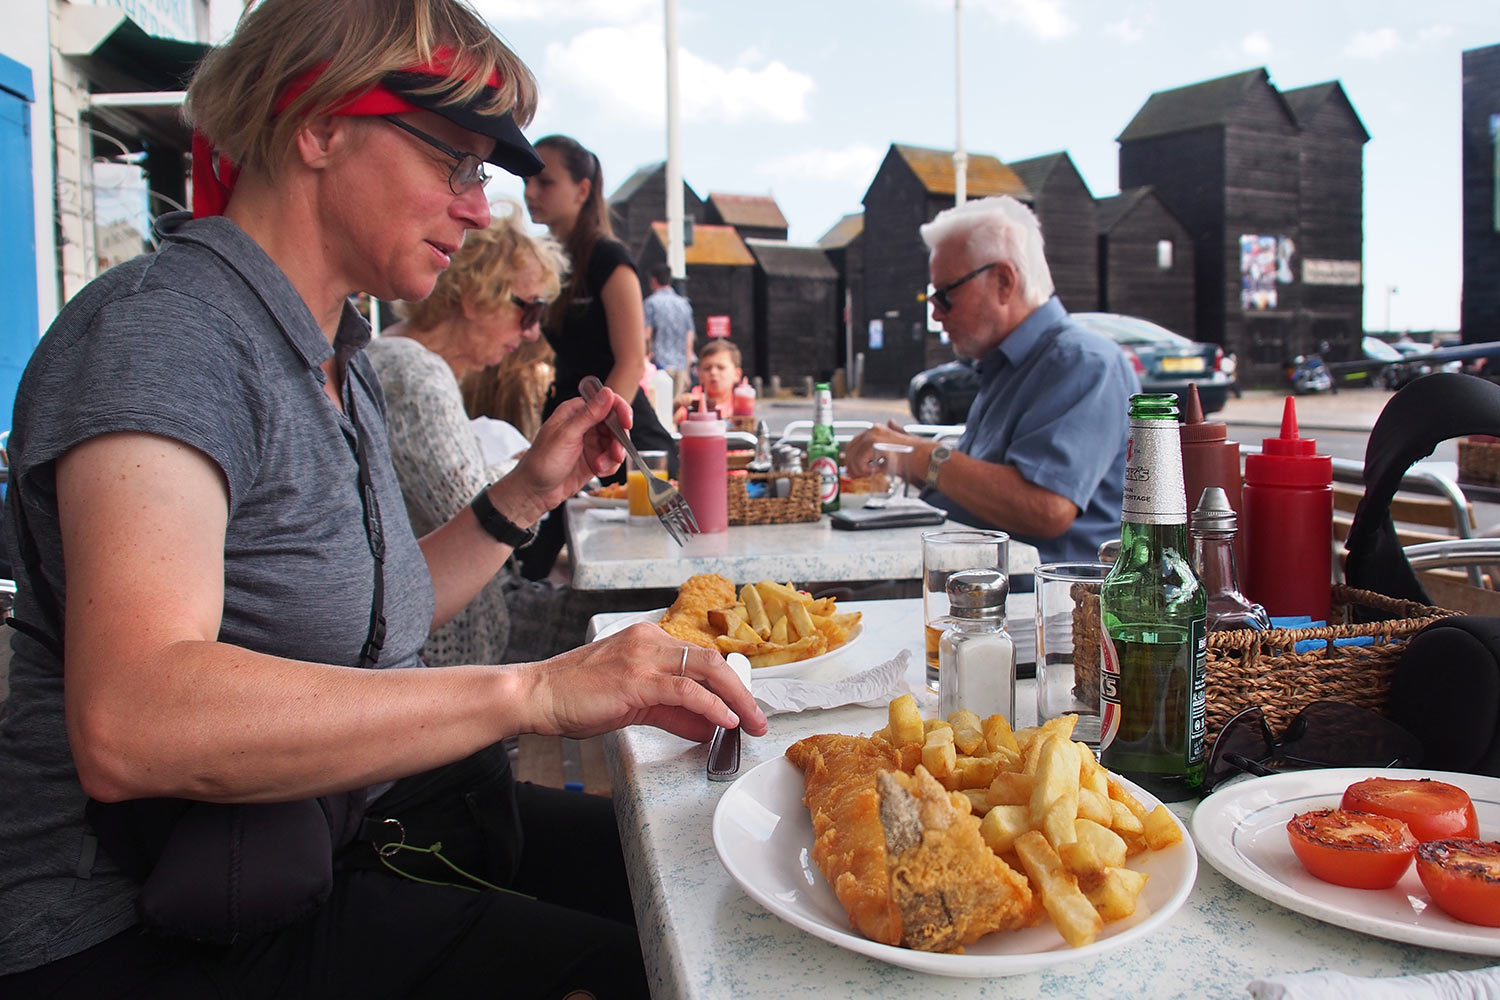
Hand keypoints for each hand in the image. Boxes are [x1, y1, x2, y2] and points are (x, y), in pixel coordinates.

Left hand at [504, 385, 631, 512]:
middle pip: (615, 424)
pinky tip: (598, 471)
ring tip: (600, 466)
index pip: (605, 402)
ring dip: (613, 456)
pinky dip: (610, 466)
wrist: (535, 491)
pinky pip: (612, 459)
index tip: (627, 423)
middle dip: (618, 440)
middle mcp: (584, 425)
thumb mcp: (566, 435)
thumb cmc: (542, 462)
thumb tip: (607, 393)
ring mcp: (590, 443)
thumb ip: (588, 415)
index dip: (620, 410)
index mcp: (575, 412)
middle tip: (615, 454)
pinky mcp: (594, 459)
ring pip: (615, 443)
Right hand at [514, 624, 768, 742]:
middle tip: (758, 720)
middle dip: (741, 691)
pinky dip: (711, 705)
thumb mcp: (633, 702)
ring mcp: (643, 657)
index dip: (728, 684)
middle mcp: (650, 641)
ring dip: (735, 700)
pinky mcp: (637, 679)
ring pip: (706, 670)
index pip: (700, 659)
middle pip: (712, 660)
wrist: (538, 696)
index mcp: (648, 639)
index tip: (744, 708)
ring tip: (751, 725)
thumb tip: (707, 726)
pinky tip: (726, 721)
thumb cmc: (577, 698)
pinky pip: (686, 690)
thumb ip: (672, 712)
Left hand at [844, 421, 928, 479]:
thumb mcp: (904, 440)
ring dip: (858, 469)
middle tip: (857, 475)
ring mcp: (872, 436)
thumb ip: (896, 430)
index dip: (852, 458)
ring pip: (852, 456)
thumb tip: (891, 422)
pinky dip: (864, 469)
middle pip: (849, 449)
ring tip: (870, 473)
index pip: (854, 444)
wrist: (925, 458)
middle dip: (851, 465)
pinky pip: (859, 461)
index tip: (855, 470)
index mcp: (878, 430)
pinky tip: (875, 470)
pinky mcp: (873, 444)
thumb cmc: (916, 455)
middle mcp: (873, 430)